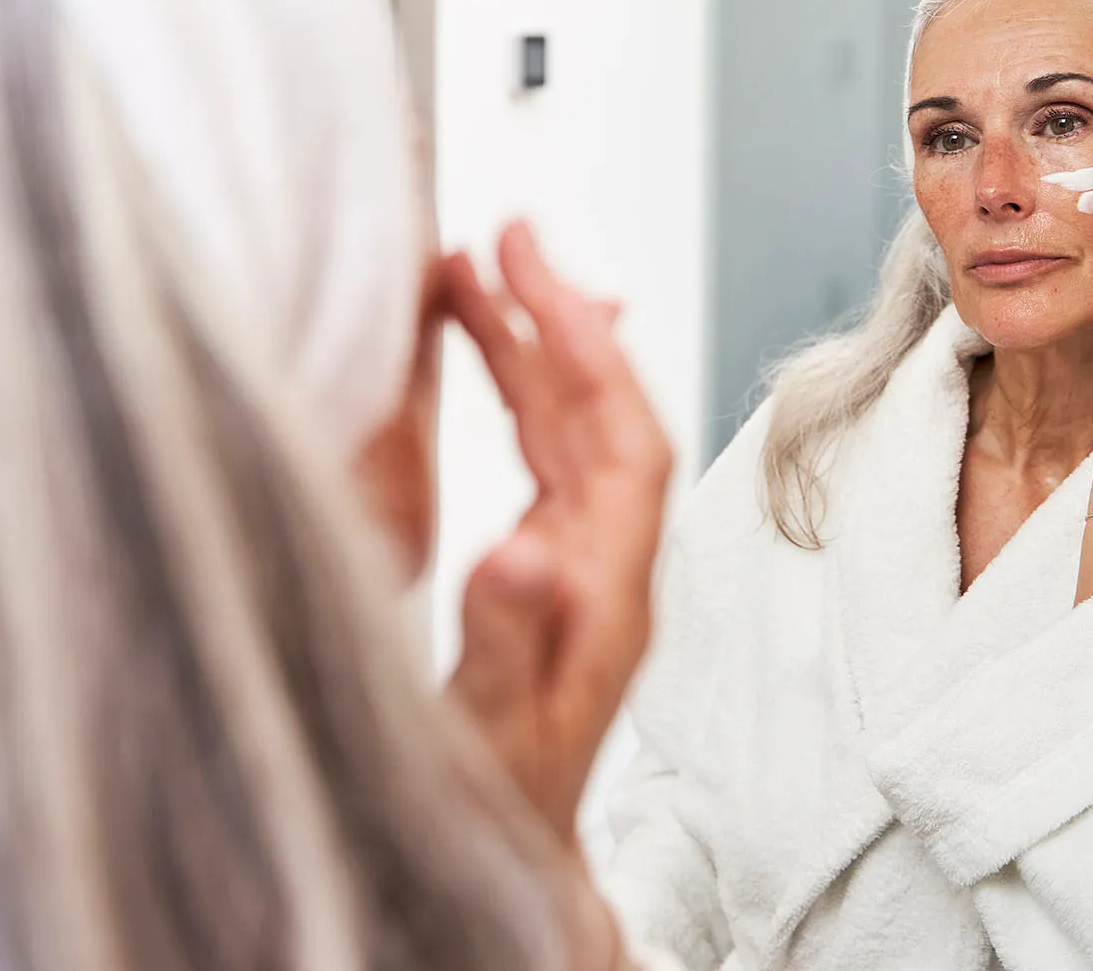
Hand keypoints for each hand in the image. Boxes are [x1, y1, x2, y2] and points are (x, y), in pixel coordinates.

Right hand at [443, 222, 672, 848]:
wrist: (506, 857)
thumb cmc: (496, 804)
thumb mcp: (491, 730)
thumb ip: (509, 642)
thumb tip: (516, 549)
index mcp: (608, 590)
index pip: (622, 439)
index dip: (586, 349)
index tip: (535, 275)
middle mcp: (605, 561)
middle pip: (599, 411)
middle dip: (555, 316)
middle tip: (504, 235)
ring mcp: (579, 558)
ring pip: (567, 423)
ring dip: (528, 342)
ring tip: (470, 272)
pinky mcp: (549, 563)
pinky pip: (541, 452)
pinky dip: (511, 390)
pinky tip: (478, 356)